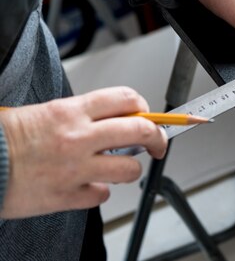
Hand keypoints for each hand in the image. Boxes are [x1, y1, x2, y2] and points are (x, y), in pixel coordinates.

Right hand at [0, 87, 167, 218]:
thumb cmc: (5, 138)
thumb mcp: (46, 111)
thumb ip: (82, 114)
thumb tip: (115, 116)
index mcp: (72, 111)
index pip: (126, 99)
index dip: (144, 106)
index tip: (148, 114)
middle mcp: (79, 138)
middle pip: (140, 131)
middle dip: (157, 137)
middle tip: (158, 144)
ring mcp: (75, 169)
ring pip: (129, 169)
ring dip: (131, 169)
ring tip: (122, 168)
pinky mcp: (66, 197)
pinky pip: (101, 196)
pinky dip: (99, 193)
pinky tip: (89, 186)